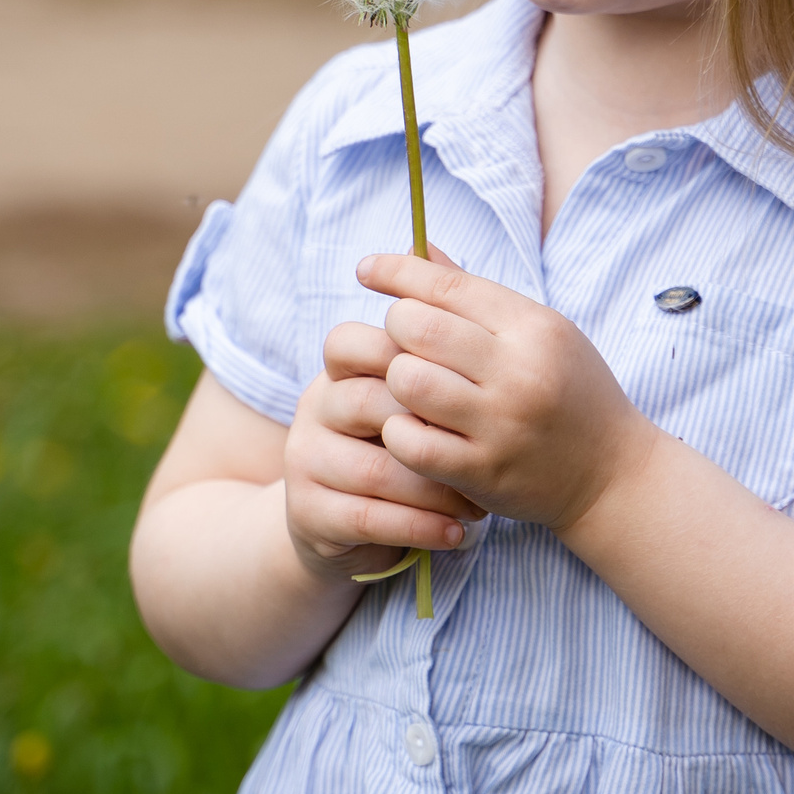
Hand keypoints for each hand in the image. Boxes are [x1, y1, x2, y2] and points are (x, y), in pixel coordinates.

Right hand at [281, 318, 485, 581]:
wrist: (346, 525)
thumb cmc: (399, 450)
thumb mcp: (411, 400)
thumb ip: (429, 348)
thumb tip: (443, 260)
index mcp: (340, 371)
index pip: (353, 341)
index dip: (408, 358)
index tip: (468, 387)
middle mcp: (315, 408)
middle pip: (371, 402)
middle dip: (437, 429)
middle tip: (488, 452)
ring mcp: (305, 461)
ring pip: (375, 467)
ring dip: (436, 489)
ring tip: (479, 505)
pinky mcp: (309, 513)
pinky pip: (369, 517)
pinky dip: (420, 527)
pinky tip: (457, 533)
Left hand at [359, 245, 657, 532]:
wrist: (614, 475)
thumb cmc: (572, 393)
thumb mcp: (543, 332)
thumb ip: (476, 296)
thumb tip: (417, 249)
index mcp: (534, 327)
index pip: (448, 284)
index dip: (397, 270)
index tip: (366, 269)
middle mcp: (518, 371)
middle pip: (417, 327)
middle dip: (396, 328)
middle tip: (403, 342)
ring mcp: (500, 424)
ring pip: (407, 380)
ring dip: (396, 380)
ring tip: (410, 388)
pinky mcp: (483, 471)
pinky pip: (410, 442)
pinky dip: (399, 431)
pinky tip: (413, 428)